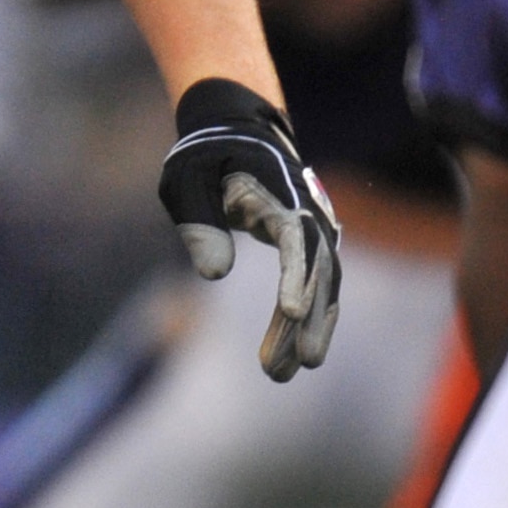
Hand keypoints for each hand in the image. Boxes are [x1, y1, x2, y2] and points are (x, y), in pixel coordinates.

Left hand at [156, 79, 341, 378]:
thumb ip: (199, 224)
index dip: (295, 278)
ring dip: (308, 330)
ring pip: (321, 286)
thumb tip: (215, 273)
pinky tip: (293, 355)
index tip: (289, 314)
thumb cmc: (205, 158)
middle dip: (307, 321)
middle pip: (317, 271)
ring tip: (284, 374)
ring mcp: (313, 230)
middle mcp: (307, 213)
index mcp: (279, 193)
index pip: (296, 240)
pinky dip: (308, 320)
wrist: (235, 134)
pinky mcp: (308, 247)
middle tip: (294, 366)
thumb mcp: (186, 182)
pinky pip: (316, 287)